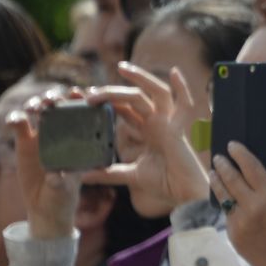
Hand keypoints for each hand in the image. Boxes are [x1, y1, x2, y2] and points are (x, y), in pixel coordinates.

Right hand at [10, 90, 87, 239]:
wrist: (45, 207)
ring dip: (37, 103)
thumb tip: (55, 176)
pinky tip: (14, 121)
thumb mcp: (64, 191)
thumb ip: (61, 182)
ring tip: (34, 108)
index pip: (84, 116)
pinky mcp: (25, 142)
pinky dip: (16, 118)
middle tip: (53, 101)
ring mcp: (43, 136)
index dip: (82, 102)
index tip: (80, 95)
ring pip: (40, 110)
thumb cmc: (63, 198)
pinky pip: (20, 124)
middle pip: (60, 107)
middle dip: (56, 98)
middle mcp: (63, 135)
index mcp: (80, 142)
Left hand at [85, 61, 210, 208]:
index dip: (106, 101)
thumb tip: (82, 176)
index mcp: (147, 131)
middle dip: (113, 90)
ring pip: (155, 92)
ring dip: (140, 78)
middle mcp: (158, 123)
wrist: (183, 197)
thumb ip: (108, 173)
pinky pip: (183, 105)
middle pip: (135, 97)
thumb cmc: (165, 185)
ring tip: (121, 68)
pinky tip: (174, 72)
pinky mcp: (177, 130)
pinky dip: (182, 88)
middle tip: (90, 92)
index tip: (85, 98)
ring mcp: (169, 123)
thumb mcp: (130, 176)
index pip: (124, 108)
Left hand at [210, 142, 265, 265]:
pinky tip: (226, 201)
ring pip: (223, 198)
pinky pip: (228, 217)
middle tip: (218, 158)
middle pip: (231, 179)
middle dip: (223, 166)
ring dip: (217, 183)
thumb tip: (255, 178)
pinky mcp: (234, 238)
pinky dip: (227, 207)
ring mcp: (240, 224)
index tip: (232, 145)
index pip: (250, 167)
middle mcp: (252, 209)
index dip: (239, 154)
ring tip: (214, 174)